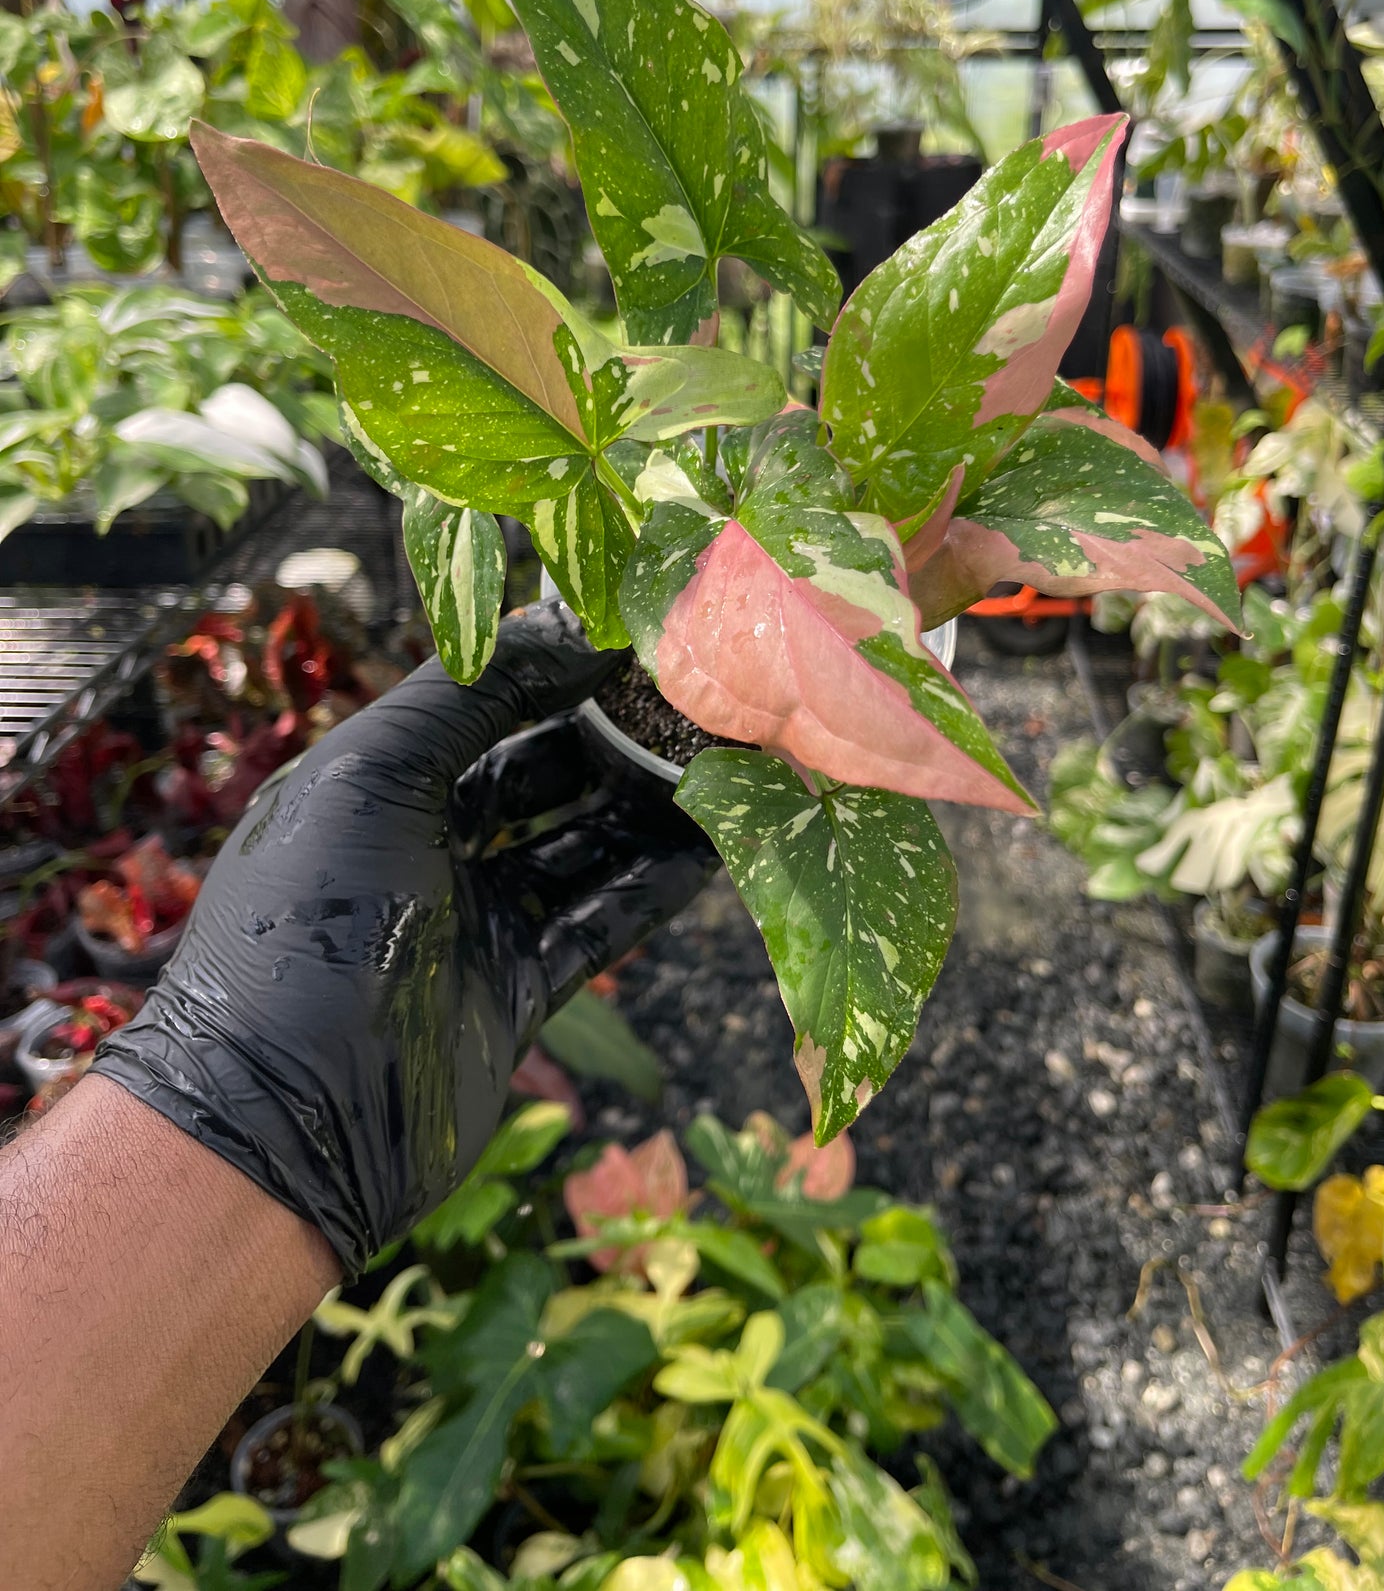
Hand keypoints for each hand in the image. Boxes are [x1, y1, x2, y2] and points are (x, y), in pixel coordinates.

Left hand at [93, 600, 714, 1276]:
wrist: (287, 1124)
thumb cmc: (311, 924)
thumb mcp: (371, 777)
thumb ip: (467, 696)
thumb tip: (568, 632)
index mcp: (373, 784)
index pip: (479, 705)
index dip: (552, 668)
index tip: (636, 632)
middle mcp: (422, 846)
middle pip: (538, 771)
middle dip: (611, 733)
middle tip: (697, 693)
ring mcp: (472, 923)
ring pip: (579, 845)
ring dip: (646, 804)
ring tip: (724, 756)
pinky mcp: (517, 994)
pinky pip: (601, 922)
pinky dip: (654, 884)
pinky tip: (715, 844)